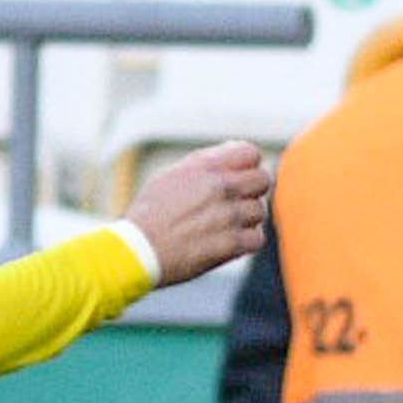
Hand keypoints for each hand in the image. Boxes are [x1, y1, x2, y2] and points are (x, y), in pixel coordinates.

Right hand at [126, 139, 272, 286]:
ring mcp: (228, 217)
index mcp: (206, 167)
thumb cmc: (151, 213)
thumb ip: (205, 163)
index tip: (241, 176)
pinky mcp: (230, 245)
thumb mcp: (172, 175)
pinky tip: (232, 240)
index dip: (249, 164)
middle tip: (239, 201)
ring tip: (228, 223)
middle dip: (253, 190)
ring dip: (248, 217)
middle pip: (263, 180)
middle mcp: (220, 188)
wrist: (138, 249)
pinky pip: (257, 237)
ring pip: (259, 210)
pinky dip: (248, 239)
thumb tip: (233, 152)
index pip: (250, 153)